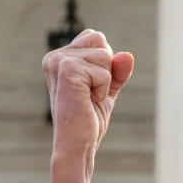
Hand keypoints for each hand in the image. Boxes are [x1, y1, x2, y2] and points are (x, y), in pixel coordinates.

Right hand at [45, 29, 133, 168]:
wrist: (77, 145)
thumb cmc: (89, 119)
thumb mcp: (108, 88)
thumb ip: (117, 69)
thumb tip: (127, 56)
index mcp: (59, 57)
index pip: (95, 37)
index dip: (104, 64)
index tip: (91, 88)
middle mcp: (55, 56)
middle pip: (100, 40)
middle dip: (106, 69)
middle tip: (90, 94)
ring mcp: (59, 61)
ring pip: (105, 54)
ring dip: (105, 81)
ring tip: (88, 98)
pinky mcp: (67, 69)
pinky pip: (104, 71)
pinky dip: (103, 89)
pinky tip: (88, 101)